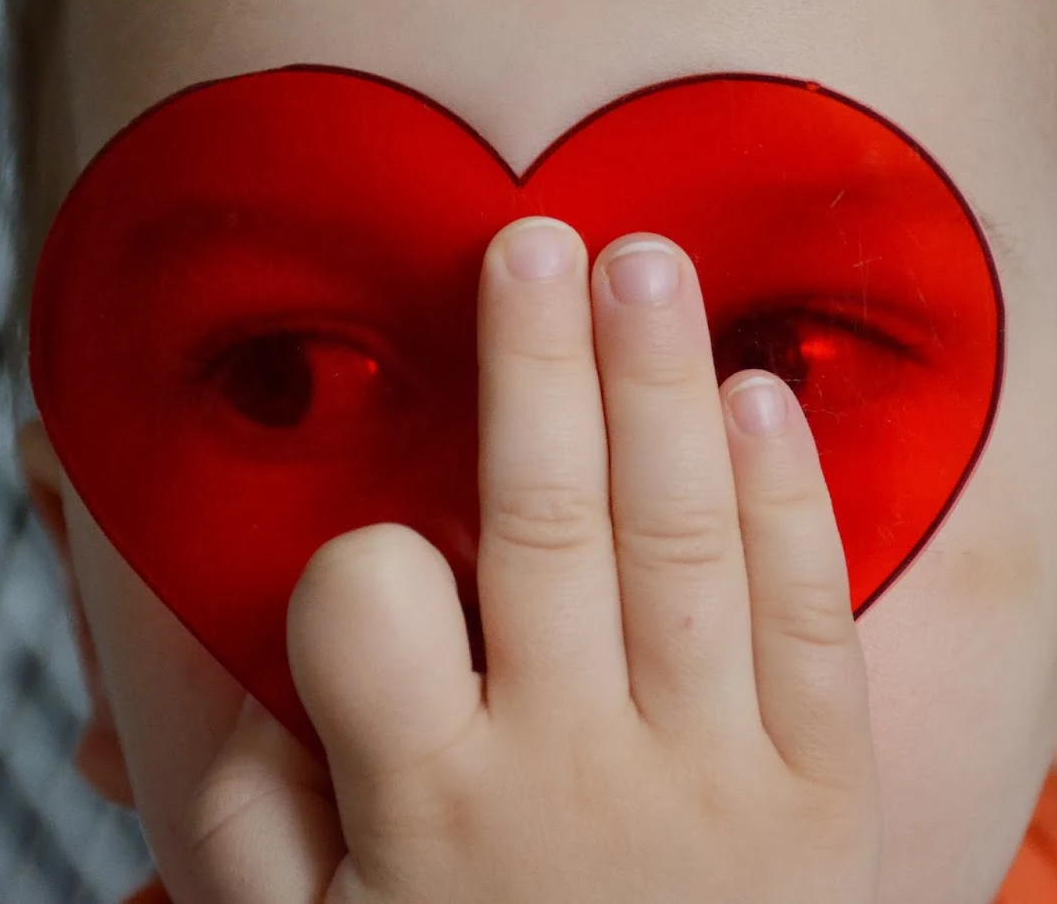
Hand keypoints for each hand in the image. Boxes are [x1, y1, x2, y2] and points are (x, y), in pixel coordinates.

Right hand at [185, 217, 881, 902]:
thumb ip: (243, 818)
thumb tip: (228, 667)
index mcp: (431, 803)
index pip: (368, 604)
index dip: (357, 548)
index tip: (374, 545)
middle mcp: (574, 768)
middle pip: (551, 524)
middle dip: (537, 368)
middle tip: (533, 237)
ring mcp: (714, 774)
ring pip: (685, 543)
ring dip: (661, 387)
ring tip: (644, 265)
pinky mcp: (827, 794)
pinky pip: (811, 623)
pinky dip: (790, 502)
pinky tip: (762, 398)